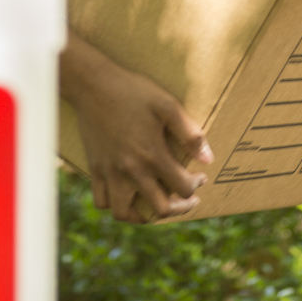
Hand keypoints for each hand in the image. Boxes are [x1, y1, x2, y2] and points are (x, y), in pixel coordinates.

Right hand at [69, 63, 210, 223]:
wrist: (93, 85)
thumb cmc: (133, 91)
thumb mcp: (167, 105)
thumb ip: (190, 133)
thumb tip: (208, 159)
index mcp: (152, 155)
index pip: (182, 188)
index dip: (196, 186)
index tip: (200, 176)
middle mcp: (131, 170)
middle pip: (160, 209)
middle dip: (180, 207)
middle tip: (188, 199)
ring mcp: (111, 173)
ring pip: (126, 214)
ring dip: (144, 216)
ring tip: (155, 206)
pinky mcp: (95, 169)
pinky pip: (102, 201)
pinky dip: (114, 205)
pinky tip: (127, 195)